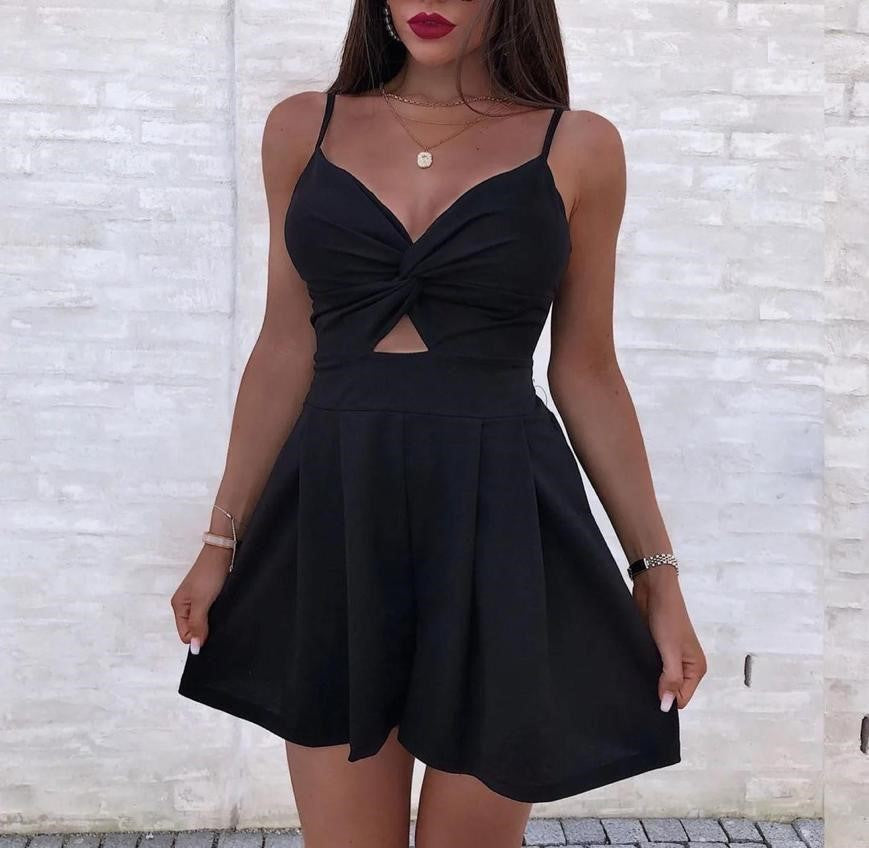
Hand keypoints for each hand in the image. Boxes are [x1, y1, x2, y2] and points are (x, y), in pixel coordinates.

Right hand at [170, 544, 232, 653]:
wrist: (223, 551)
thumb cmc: (210, 573)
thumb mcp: (202, 601)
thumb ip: (198, 624)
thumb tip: (194, 647)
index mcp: (178, 606)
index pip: (185, 634)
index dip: (197, 637)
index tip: (210, 630)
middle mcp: (186, 604)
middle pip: (194, 629)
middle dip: (205, 630)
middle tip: (217, 620)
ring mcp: (198, 600)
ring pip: (204, 621)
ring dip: (212, 621)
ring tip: (221, 612)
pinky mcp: (209, 595)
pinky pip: (211, 612)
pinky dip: (217, 613)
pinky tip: (224, 609)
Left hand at [631, 565, 706, 710]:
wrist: (654, 590)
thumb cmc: (667, 617)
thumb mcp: (670, 651)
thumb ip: (671, 679)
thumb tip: (667, 706)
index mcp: (696, 668)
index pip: (682, 699)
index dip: (667, 698)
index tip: (651, 690)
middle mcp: (685, 666)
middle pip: (671, 691)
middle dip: (658, 690)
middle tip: (643, 680)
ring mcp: (670, 658)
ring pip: (660, 680)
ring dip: (650, 678)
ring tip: (639, 670)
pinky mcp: (656, 650)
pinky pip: (651, 668)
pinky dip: (644, 667)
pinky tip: (636, 663)